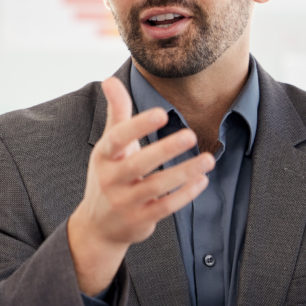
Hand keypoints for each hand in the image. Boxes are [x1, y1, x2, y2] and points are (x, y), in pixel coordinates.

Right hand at [68, 77, 213, 294]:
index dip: (138, 126)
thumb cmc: (110, 175)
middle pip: (139, 164)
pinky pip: (165, 207)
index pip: (117, 138)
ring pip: (157, 187)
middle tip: (192, 135)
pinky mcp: (140, 220)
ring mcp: (124, 202)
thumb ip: (116, 113)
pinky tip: (201, 180)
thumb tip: (110, 79)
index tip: (161, 113)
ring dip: (184, 172)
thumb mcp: (109, 145)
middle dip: (166, 150)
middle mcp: (111, 180)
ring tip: (208, 159)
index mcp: (104, 156)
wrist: (98, 226)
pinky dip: (185, 194)